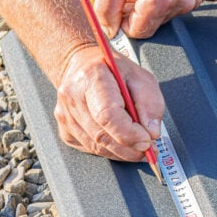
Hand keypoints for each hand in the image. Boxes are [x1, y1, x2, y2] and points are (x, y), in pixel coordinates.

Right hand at [54, 44, 163, 160]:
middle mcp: (73, 96)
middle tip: (149, 148)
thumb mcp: (141, 77)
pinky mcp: (64, 129)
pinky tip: (119, 140)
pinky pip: (90, 148)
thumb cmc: (113, 70)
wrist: (84, 65)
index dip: (129, 133)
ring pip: (96, 146)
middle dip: (129, 147)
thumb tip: (152, 132)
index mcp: (92, 77)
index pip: (107, 114)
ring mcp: (65, 114)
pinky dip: (109, 150)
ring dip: (121, 152)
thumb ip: (150, 103)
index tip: (147, 140)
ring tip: (137, 144)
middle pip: (101, 135)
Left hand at [95, 0, 205, 38]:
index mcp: (159, 2)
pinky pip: (176, 7)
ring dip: (153, 5)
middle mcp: (181, 4)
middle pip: (152, 25)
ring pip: (163, 17)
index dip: (125, 19)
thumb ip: (106, 9)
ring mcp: (192, 0)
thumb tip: (109, 32)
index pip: (138, 32)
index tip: (124, 1)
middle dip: (139, 11)